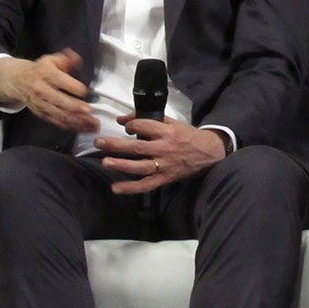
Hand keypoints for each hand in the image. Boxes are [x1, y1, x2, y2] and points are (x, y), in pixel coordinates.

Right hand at [0, 49, 96, 131]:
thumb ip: (68, 60)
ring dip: (78, 121)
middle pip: (60, 101)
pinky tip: (83, 127)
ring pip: (60, 115)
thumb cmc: (39, 71)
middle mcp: (42, 90)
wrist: (18, 81)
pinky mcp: (42, 114)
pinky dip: (71, 126)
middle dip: (76, 108)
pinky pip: (57, 122)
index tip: (86, 92)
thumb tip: (76, 59)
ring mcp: (41, 104)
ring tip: (92, 124)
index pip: (61, 82)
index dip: (75, 87)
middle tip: (89, 111)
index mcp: (46, 74)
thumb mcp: (52, 60)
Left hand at [94, 115, 226, 193]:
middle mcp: (164, 148)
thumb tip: (123, 119)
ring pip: (139, 166)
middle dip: (115, 144)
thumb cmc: (188, 135)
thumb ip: (149, 120)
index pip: (142, 126)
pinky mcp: (165, 178)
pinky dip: (130, 188)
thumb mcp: (172, 122)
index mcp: (167, 132)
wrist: (208, 152)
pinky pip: (146, 185)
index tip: (125, 126)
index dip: (130, 125)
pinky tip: (116, 188)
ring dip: (120, 164)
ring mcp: (164, 165)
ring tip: (105, 162)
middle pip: (136, 147)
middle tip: (99, 142)